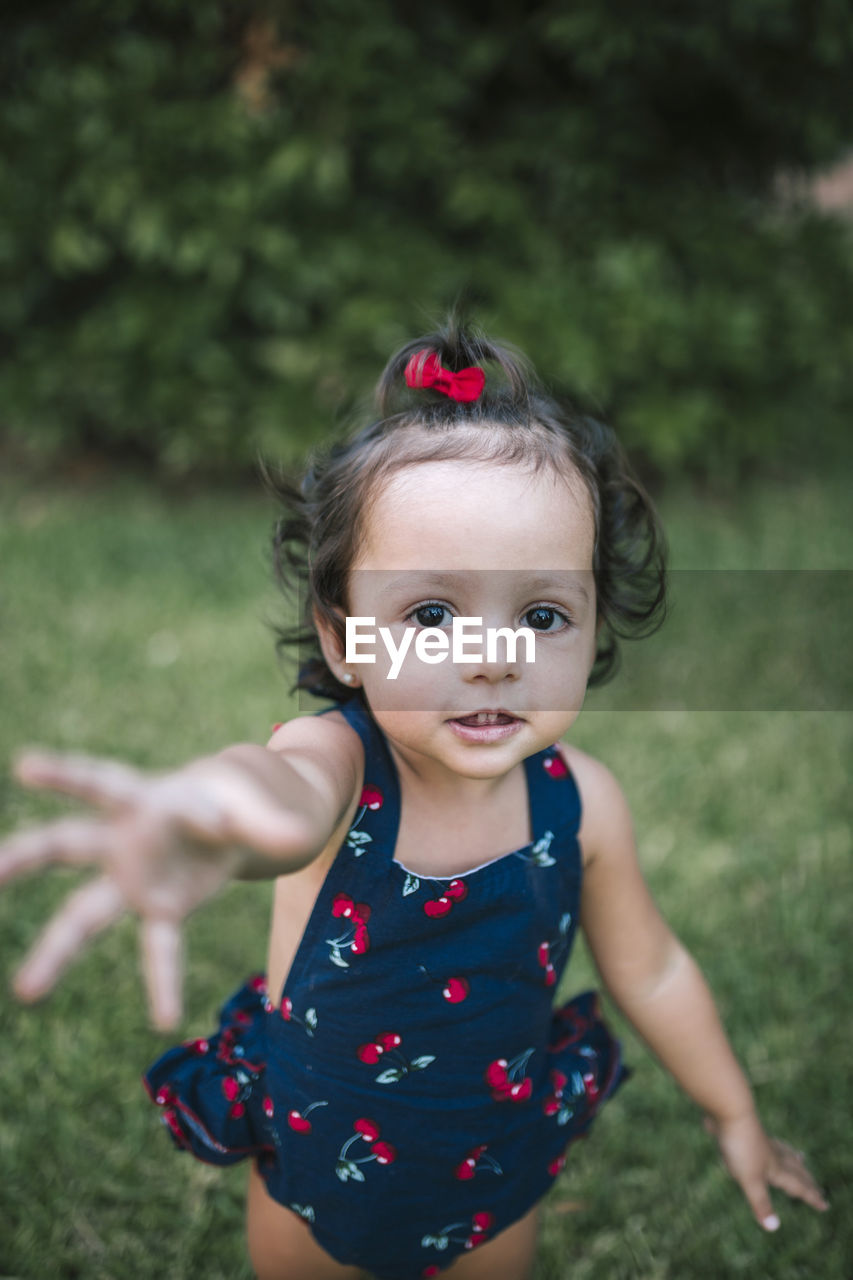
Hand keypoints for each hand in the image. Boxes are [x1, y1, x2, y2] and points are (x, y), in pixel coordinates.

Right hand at [0, 748, 308, 1030]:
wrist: (242, 818)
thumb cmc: (237, 798)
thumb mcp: (255, 802)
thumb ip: (266, 820)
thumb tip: (290, 838)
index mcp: (147, 799)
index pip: (99, 782)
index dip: (64, 773)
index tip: (25, 766)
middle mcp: (128, 839)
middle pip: (66, 843)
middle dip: (26, 855)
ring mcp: (139, 878)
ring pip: (86, 913)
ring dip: (58, 949)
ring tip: (27, 991)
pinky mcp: (164, 908)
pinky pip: (158, 947)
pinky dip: (165, 980)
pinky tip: (166, 1018)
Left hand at [704, 1112, 828, 1229]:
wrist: (729, 1109)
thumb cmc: (740, 1146)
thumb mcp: (749, 1180)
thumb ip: (761, 1203)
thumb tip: (773, 1228)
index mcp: (775, 1168)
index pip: (797, 1186)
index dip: (810, 1197)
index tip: (824, 1205)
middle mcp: (772, 1154)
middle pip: (794, 1169)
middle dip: (806, 1181)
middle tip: (818, 1188)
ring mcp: (761, 1140)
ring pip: (782, 1152)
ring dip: (793, 1159)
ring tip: (801, 1158)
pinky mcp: (747, 1130)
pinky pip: (765, 1140)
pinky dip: (773, 1144)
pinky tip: (765, 1139)